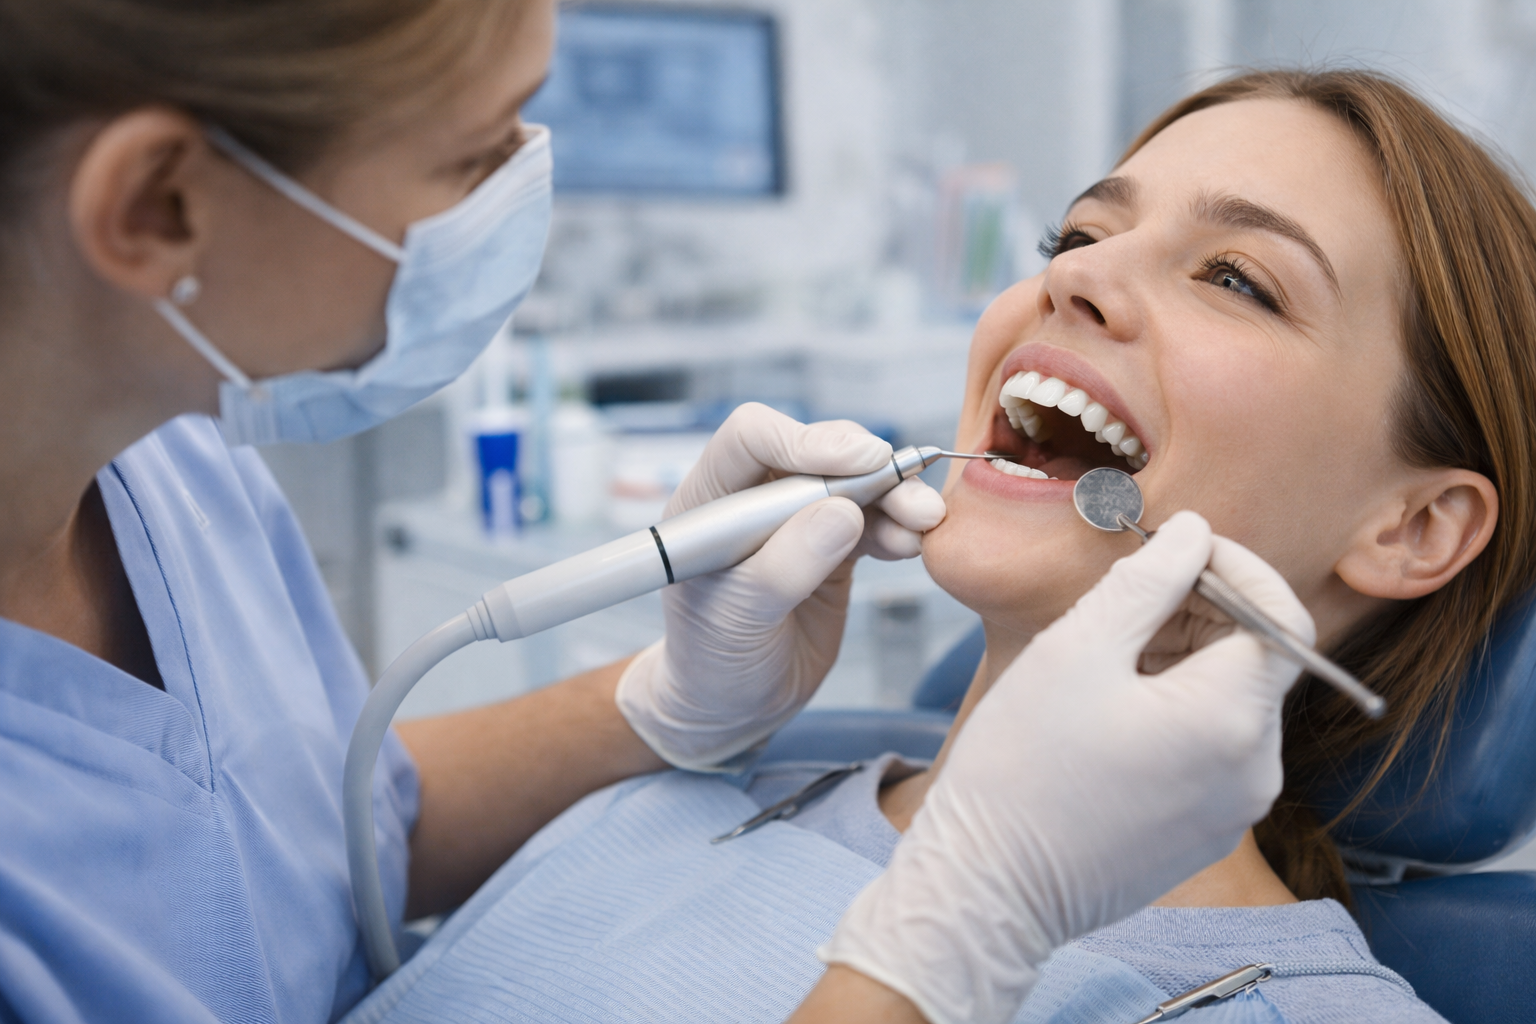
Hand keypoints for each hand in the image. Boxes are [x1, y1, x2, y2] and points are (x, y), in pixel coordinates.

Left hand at [616, 403, 945, 770]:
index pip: (752, 438)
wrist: (734, 705)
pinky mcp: (832, 545)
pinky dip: (898, 527)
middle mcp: (753, 497)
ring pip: (853, 484)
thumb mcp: (737, 620)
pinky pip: (872, 521)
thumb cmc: (713, 662)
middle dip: (867, 469)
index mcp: (709, 500)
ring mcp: (796, 519)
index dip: (806, 440)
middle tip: (912, 498)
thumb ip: (786, 566)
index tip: (860, 463)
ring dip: (895, 497)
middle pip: (816, 453)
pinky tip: (914, 543)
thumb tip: (843, 513)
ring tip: (926, 521)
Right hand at [821, 512, 1312, 1023]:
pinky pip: (1210, 749)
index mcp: (1232, 721)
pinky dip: (1174, 710)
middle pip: (1256, 660)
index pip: (1280, 618)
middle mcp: (1254, 771)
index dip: (1236, 567)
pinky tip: (1106, 711)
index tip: (1177, 548)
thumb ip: (1147, 580)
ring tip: (1102, 659)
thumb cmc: (1021, 767)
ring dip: (1182, 660)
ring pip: (1230, 703)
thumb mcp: (1077, 648)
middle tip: (1121, 598)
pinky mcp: (1204, 833)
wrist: (988, 889)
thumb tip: (1193, 531)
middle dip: (1200, 612)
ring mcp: (1233, 810)